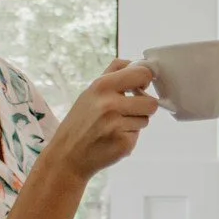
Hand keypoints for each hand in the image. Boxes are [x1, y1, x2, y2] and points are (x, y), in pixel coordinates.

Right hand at [41, 61, 159, 179]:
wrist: (66, 156)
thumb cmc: (80, 121)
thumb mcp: (90, 91)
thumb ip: (114, 74)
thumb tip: (138, 63)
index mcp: (102, 86)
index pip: (142, 73)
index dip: (146, 80)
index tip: (141, 86)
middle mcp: (110, 104)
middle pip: (151, 102)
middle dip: (144, 107)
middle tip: (129, 110)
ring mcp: (117, 125)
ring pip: (146, 120)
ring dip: (135, 123)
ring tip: (114, 126)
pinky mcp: (123, 143)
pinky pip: (138, 135)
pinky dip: (128, 137)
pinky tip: (112, 138)